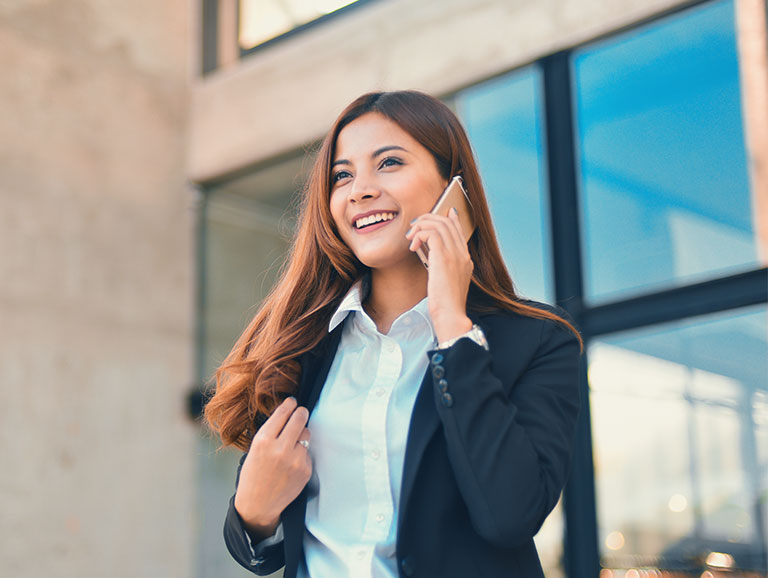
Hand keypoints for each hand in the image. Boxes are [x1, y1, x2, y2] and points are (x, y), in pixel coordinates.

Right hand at [234, 397, 311, 538]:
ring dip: (302, 434)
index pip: (283, 413)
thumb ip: (271, 432)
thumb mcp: (254, 449)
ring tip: (292, 443)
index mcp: (264, 441)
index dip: (289, 404)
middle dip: (301, 412)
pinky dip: (302, 453)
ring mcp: (295, 460)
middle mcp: (280, 448)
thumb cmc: (253, 475)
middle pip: (300, 418)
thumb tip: (287, 414)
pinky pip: (308, 452)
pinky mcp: (305, 470)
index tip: (292, 402)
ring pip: (307, 434)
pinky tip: (292, 462)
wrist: (258, 504)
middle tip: (300, 412)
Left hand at [406, 207, 473, 341]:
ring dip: (421, 226)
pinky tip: (413, 245)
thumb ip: (443, 267)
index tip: (445, 212)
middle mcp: (462, 254)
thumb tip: (432, 256)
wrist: (450, 314)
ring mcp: (455, 254)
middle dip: (429, 219)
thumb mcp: (447, 282)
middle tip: (415, 228)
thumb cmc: (445, 304)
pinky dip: (420, 234)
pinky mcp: (444, 256)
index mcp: (465, 260)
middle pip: (447, 222)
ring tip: (411, 238)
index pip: (459, 231)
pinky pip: (431, 232)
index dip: (451, 219)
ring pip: (438, 224)